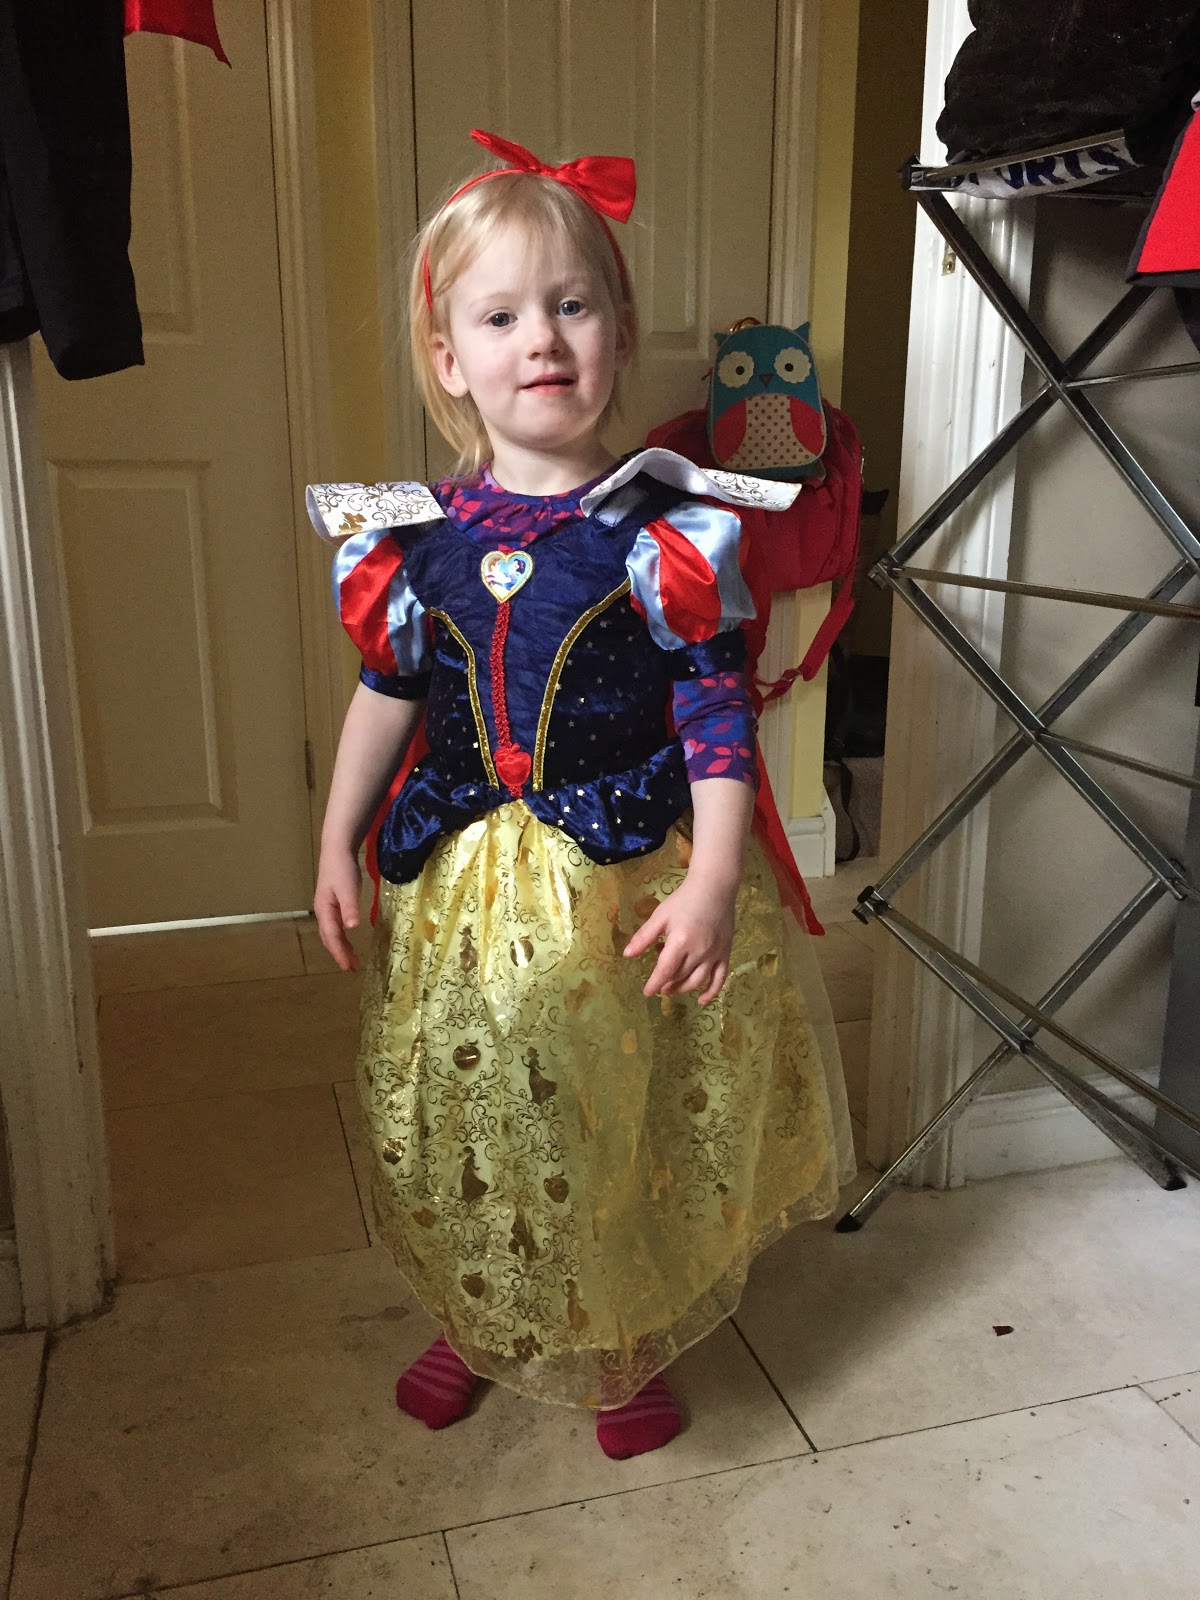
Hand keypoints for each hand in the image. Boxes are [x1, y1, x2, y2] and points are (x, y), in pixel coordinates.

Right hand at [314, 844, 362, 971]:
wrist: (337, 849)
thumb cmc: (342, 868)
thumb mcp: (348, 888)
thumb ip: (350, 907)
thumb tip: (352, 927)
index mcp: (324, 911)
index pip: (332, 937)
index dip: (340, 953)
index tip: (349, 967)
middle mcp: (323, 912)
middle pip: (330, 938)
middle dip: (339, 953)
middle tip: (351, 967)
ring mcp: (327, 907)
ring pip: (332, 932)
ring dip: (341, 946)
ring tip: (352, 958)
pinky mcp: (333, 902)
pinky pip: (335, 925)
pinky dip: (341, 936)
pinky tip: (349, 936)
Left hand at [623, 872, 737, 1004]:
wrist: (714, 888)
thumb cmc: (684, 900)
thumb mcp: (661, 916)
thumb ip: (644, 937)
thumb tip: (627, 955)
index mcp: (680, 942)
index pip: (665, 970)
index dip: (655, 983)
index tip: (647, 992)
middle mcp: (698, 951)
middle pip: (680, 976)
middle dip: (668, 984)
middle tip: (660, 985)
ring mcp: (714, 954)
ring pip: (697, 980)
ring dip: (683, 989)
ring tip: (672, 989)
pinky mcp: (725, 953)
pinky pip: (719, 978)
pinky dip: (711, 992)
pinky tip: (702, 1001)